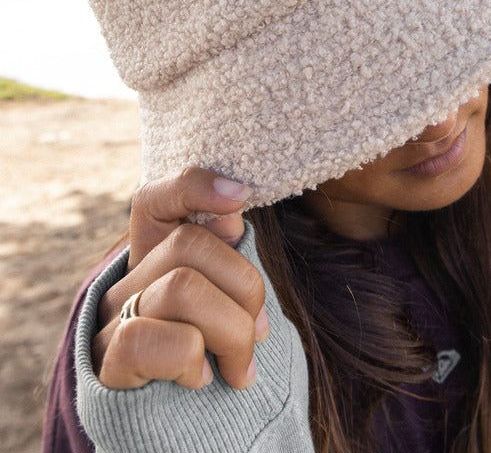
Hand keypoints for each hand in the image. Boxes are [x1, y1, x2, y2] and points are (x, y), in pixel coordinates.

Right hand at [91, 168, 268, 390]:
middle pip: (190, 245)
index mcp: (155, 262)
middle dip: (245, 288)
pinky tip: (199, 379)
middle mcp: (128, 282)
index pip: (155, 199)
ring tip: (241, 367)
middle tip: (258, 334)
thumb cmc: (214, 360)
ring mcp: (114, 320)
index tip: (241, 197)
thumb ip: (227, 262)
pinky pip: (149, 338)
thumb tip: (231, 215)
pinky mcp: (108, 364)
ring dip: (231, 331)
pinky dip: (189, 358)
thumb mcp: (227, 305)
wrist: (181, 432)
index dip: (194, 186)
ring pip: (181, 288)